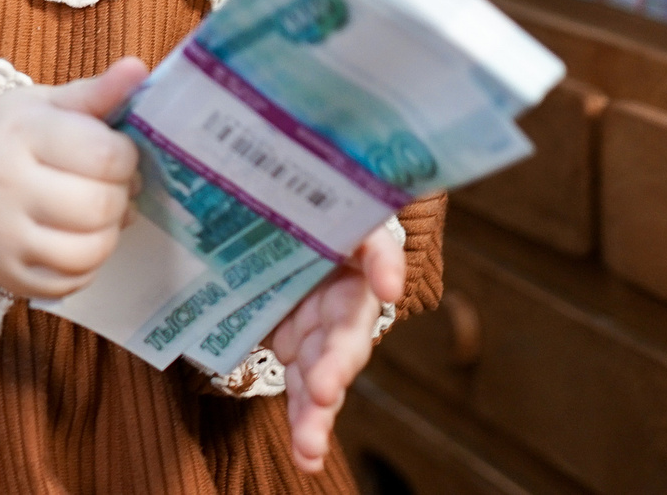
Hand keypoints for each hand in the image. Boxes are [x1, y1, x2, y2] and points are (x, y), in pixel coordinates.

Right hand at [0, 57, 145, 297]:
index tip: (117, 151)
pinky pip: (74, 281)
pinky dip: (89, 262)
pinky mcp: (7, 276)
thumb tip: (140, 69)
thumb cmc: (6, 137)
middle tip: (111, 183)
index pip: (105, 155)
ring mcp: (2, 238)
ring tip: (99, 211)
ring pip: (92, 250)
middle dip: (121, 194)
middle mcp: (3, 186)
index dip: (127, 156)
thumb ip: (96, 92)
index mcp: (19, 133)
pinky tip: (78, 237)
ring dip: (110, 231)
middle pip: (101, 205)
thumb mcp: (44, 104)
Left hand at [262, 224, 404, 475]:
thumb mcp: (327, 209)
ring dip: (317, 414)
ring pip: (324, 377)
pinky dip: (305, 423)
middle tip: (323, 388)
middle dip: (335, 366)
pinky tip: (307, 456)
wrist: (281, 234)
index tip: (386, 285)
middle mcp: (341, 302)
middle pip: (346, 336)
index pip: (374, 252)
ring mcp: (317, 333)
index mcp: (353, 258)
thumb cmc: (313, 221)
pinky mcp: (293, 353)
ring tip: (309, 448)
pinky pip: (301, 392)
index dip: (381, 267)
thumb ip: (353, 225)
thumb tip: (375, 261)